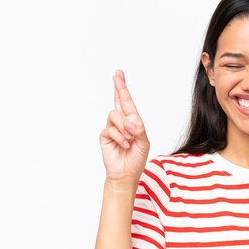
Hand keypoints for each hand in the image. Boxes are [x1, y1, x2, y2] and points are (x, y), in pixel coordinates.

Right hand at [99, 70, 149, 184]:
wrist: (125, 174)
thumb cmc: (136, 159)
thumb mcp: (144, 142)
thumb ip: (139, 129)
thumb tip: (130, 119)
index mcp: (133, 122)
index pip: (128, 103)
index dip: (123, 88)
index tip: (119, 74)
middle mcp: (122, 122)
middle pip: (118, 101)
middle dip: (119, 87)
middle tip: (117, 74)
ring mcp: (112, 128)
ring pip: (115, 115)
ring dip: (124, 127)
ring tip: (130, 139)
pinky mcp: (105, 135)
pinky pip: (111, 128)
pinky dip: (120, 137)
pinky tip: (124, 145)